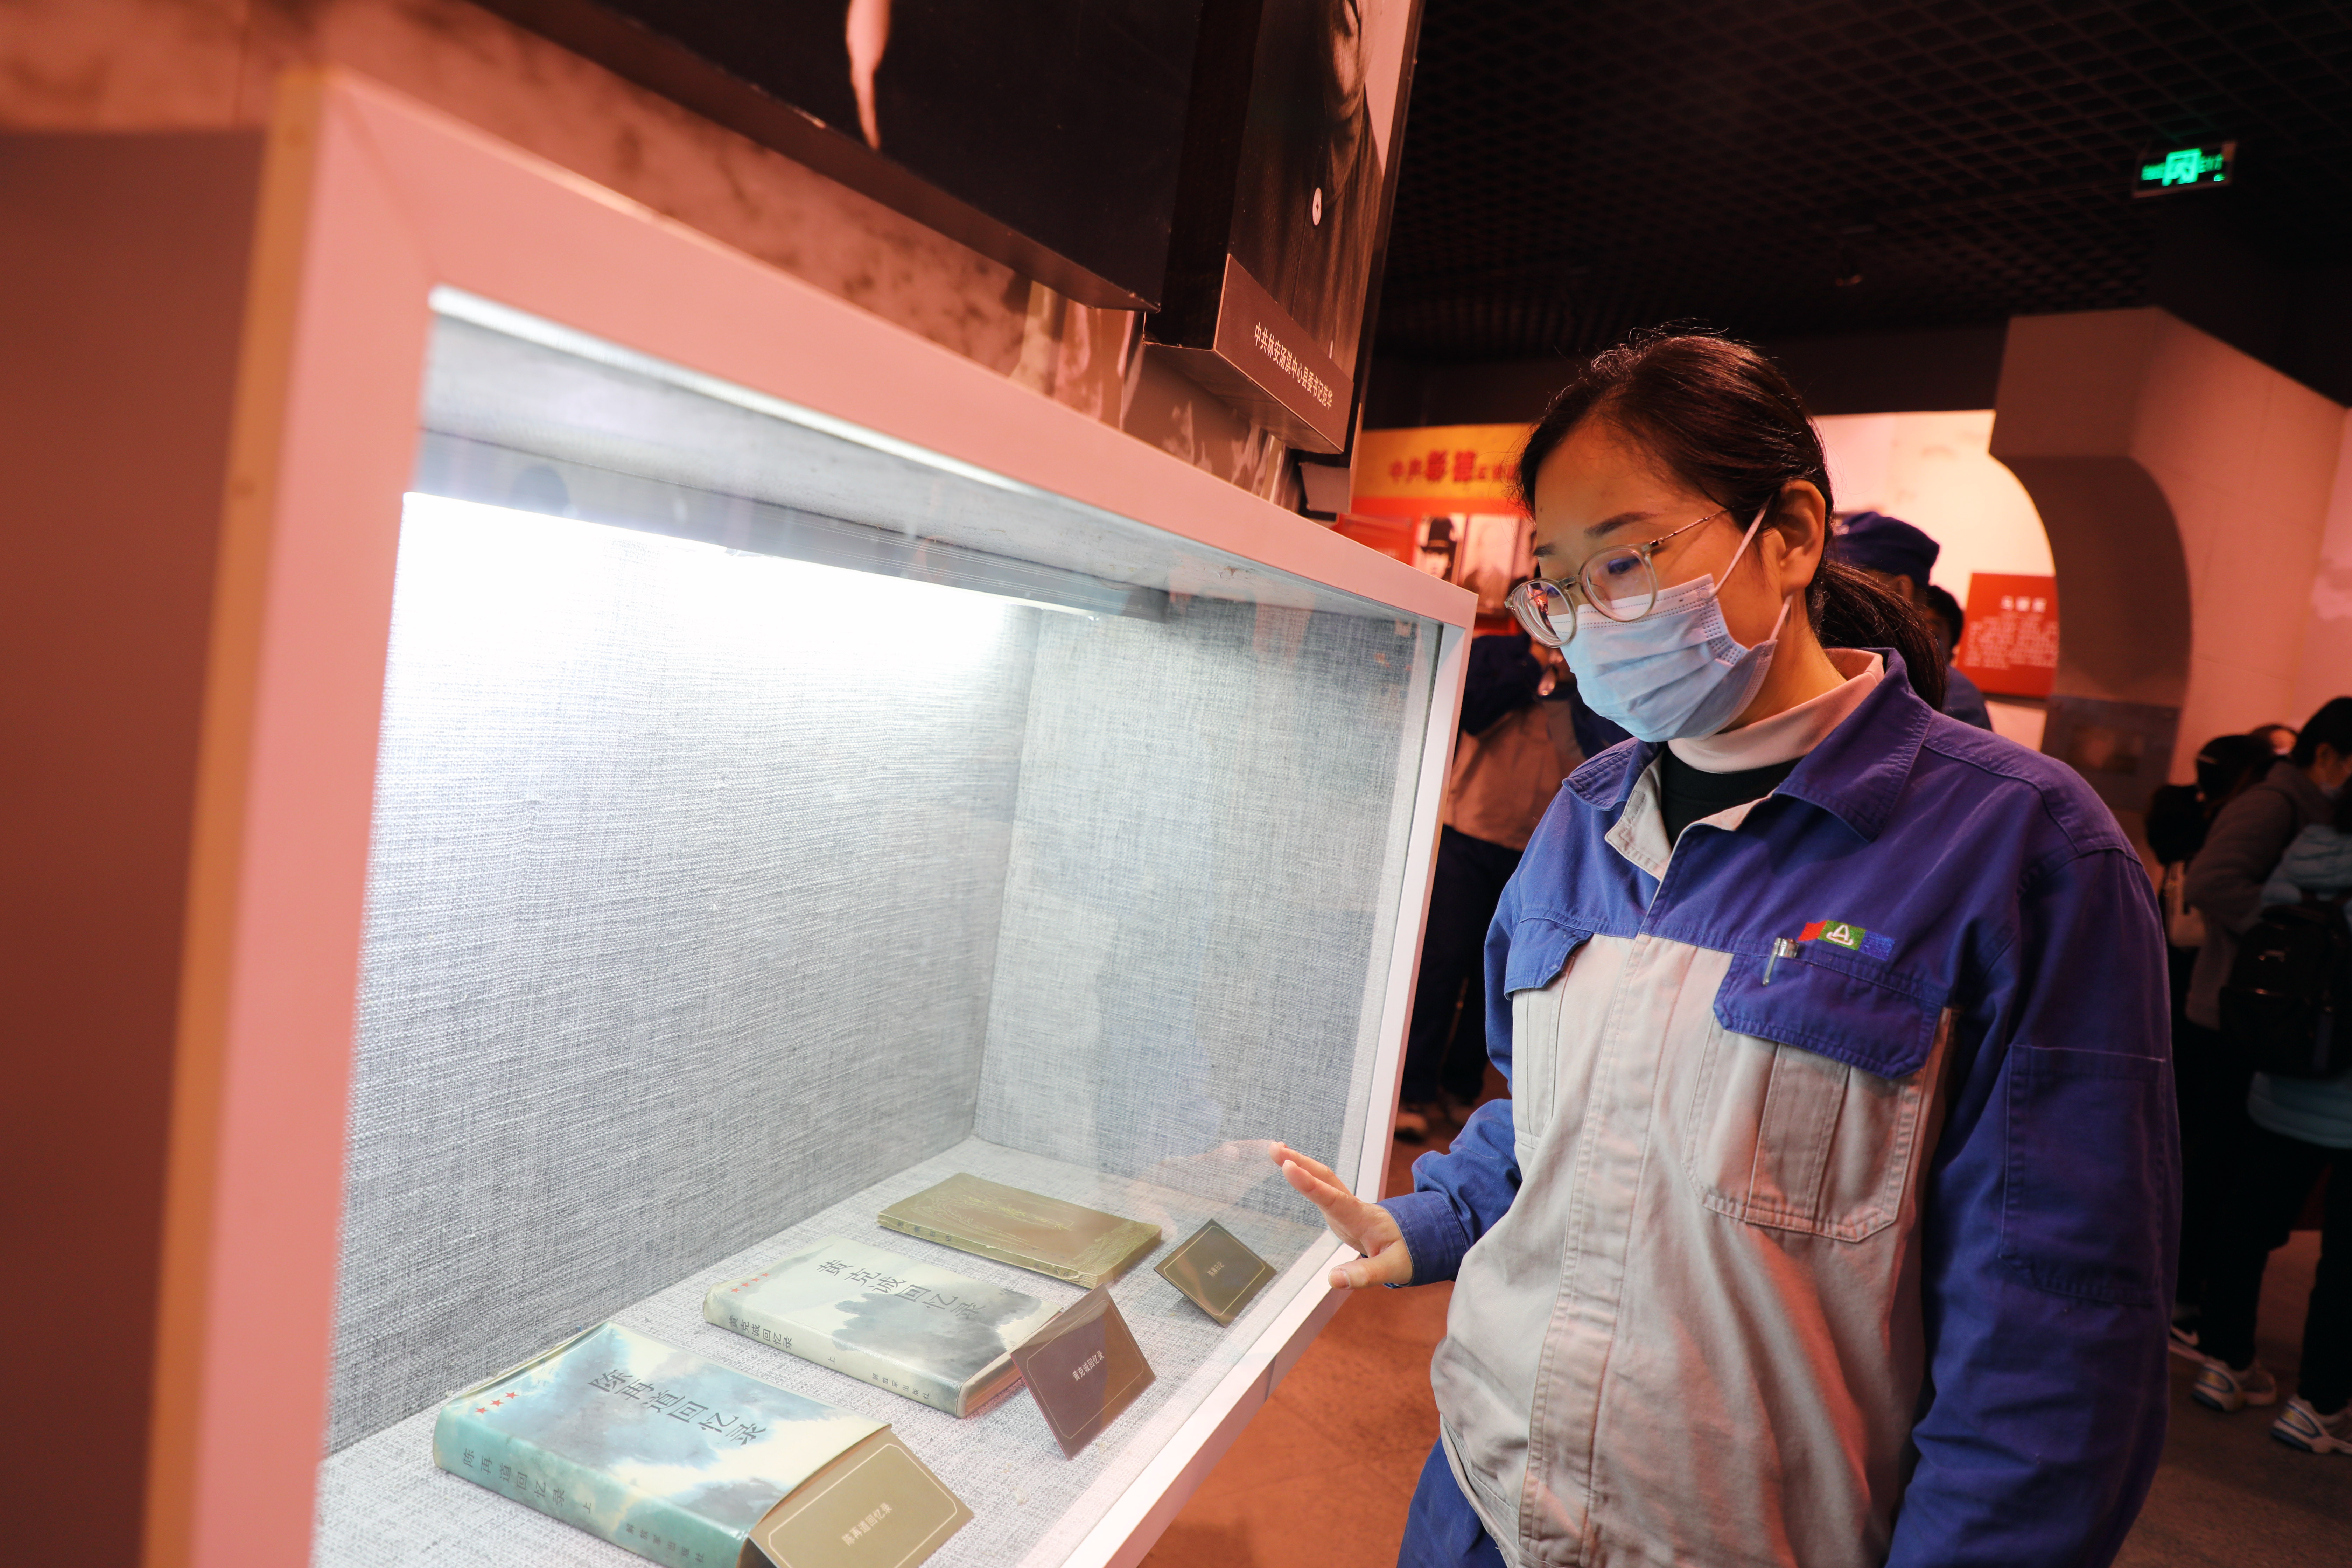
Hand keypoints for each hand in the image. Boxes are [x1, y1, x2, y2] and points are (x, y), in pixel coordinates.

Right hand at [1271, 1142, 1413, 1289]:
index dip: (1310, 1184)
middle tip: (1274, 1149)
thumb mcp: (1393, 1269)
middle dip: (1300, 1162)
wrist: (1417, 1240)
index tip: (1288, 1167)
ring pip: (1323, 1179)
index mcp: (1363, 1218)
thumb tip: (1333, 1279)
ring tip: (1276, 1150)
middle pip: (1326, 1179)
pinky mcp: (1341, 1210)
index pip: (1334, 1198)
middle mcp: (1353, 1206)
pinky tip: (1292, 1167)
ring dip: (1300, 1163)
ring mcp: (1346, 1206)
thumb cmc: (1407, 1252)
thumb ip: (1364, 1274)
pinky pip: (1322, 1186)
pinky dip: (1306, 1174)